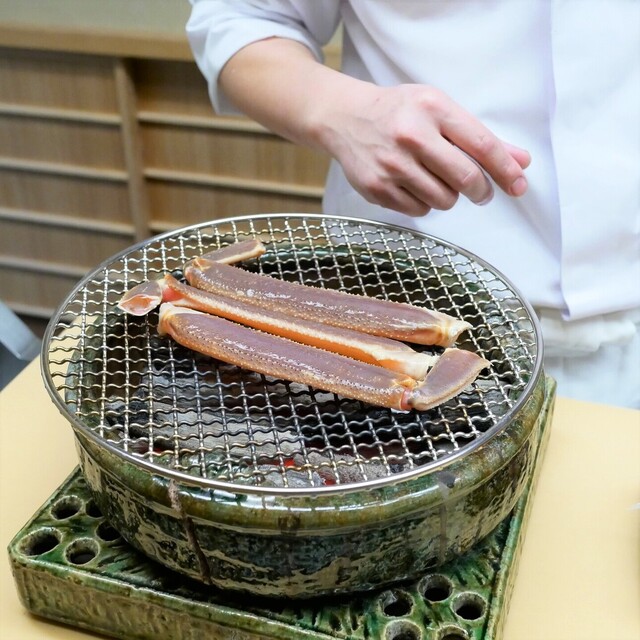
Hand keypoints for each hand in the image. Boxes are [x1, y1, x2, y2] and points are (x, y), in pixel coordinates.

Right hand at [315, 83, 530, 215]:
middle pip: (466, 179)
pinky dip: (424, 203)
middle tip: (480, 191)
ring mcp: (392, 164)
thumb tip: (520, 162)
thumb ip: (478, 137)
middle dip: (480, 190)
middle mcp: (412, 136)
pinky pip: (419, 210)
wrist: (345, 117)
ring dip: (448, 196)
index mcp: (433, 109)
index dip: (506, 171)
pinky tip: (414, 185)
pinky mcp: (377, 188)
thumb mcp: (438, 110)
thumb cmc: (398, 112)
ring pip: (443, 200)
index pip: (482, 145)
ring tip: (435, 180)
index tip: (518, 186)